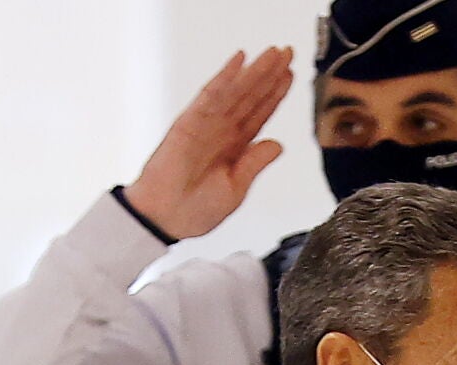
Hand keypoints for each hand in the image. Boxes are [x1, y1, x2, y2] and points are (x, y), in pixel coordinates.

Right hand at [124, 47, 293, 239]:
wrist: (165, 220)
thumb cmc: (194, 210)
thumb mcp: (236, 189)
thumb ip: (255, 164)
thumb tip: (278, 145)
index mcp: (234, 147)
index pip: (259, 114)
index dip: (276, 94)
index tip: (291, 74)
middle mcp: (222, 131)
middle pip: (251, 96)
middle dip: (270, 74)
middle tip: (288, 52)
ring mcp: (206, 125)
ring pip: (236, 91)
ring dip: (255, 71)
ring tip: (274, 53)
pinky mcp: (189, 123)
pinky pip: (210, 96)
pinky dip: (225, 77)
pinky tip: (240, 61)